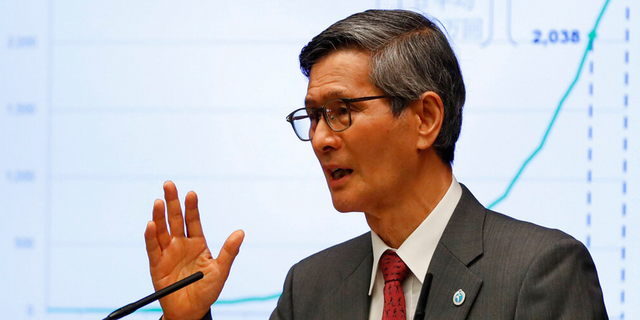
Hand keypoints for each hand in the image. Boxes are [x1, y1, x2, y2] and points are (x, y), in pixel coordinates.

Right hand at [144, 181, 243, 319]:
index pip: (193, 220)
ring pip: (162, 230)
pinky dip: (151, 236)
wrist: (190, 311)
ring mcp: (168, 253)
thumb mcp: (221, 271)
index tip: (192, 193)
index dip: (192, 207)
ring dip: (159, 216)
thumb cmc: (207, 291)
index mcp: (197, 243)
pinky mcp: (156, 265)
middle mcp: (181, 244)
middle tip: (169, 185)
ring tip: (158, 201)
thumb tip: (241, 232)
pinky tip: (151, 225)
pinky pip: (152, 248)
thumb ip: (229, 251)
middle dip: (172, 202)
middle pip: (175, 219)